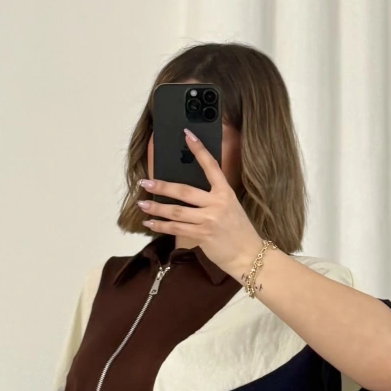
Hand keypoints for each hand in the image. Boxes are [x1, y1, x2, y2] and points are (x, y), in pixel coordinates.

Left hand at [136, 128, 262, 280]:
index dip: (199, 149)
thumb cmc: (238, 230)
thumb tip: (186, 191)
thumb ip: (212, 197)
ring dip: (156, 208)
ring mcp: (209, 220)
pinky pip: (177, 229)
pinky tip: (150, 223)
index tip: (187, 135)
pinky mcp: (203, 236)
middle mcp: (217, 204)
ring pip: (177, 212)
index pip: (211, 166)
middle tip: (145, 183)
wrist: (248, 254)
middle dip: (162, 187)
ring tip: (141, 204)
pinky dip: (161, 226)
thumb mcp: (230, 206)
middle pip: (184, 191)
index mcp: (226, 192)